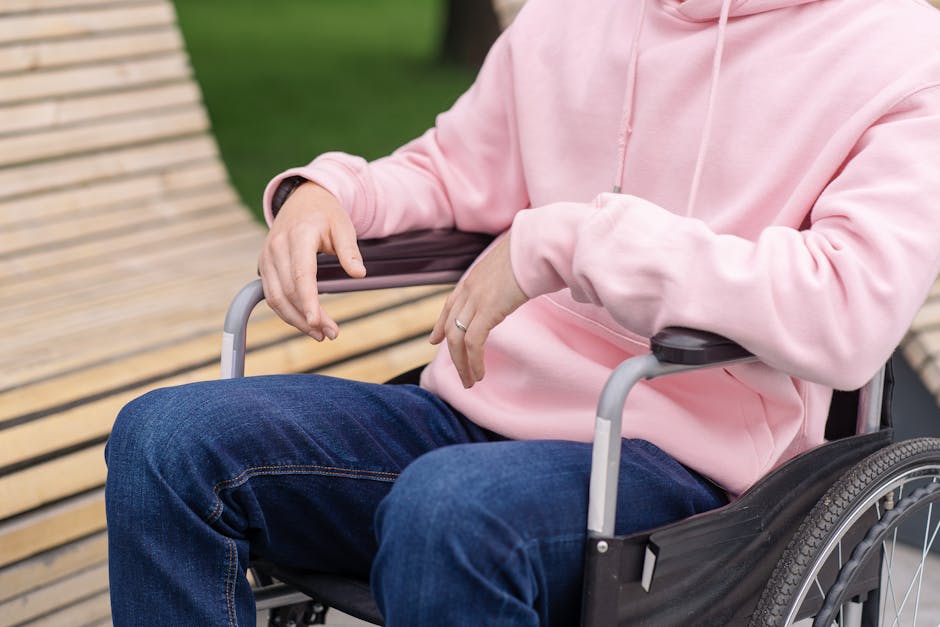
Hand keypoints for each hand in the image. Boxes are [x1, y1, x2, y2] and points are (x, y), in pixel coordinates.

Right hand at [258, 182, 364, 340]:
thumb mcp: (344, 226)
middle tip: (331, 333)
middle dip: (308, 317)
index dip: (308, 301)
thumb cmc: (326, 214)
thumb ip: (350, 251)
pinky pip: (271, 295)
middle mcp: (277, 247)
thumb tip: (359, 274)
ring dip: (296, 320)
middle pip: (288, 291)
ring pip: (275, 298)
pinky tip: (305, 322)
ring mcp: (267, 257)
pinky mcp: (264, 266)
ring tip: (320, 334)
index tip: (317, 322)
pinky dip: (287, 312)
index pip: (301, 274)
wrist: (302, 201)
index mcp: (298, 235)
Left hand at [429, 232, 527, 387]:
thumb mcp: (511, 266)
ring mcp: (476, 299)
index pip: (450, 305)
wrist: (537, 246)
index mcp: (473, 278)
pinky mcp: (488, 310)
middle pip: (451, 327)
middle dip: (453, 355)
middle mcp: (469, 289)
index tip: (435, 340)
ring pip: (457, 339)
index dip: (441, 324)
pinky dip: (473, 361)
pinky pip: (473, 342)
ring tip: (470, 382)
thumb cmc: (532, 253)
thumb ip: (505, 278)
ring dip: (463, 365)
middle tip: (460, 375)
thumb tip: (516, 282)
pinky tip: (479, 374)